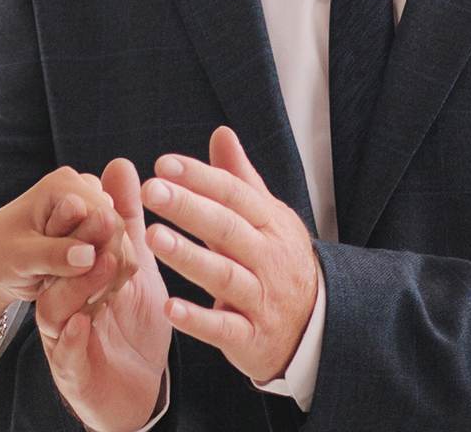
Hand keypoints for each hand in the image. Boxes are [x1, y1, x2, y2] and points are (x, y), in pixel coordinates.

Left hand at [0, 167, 123, 335]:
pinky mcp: (96, 232)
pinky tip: (85, 294)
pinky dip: (105, 279)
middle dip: (102, 268)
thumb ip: (53, 255)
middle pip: (117, 233)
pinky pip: (118, 258)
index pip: (105, 220)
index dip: (99, 257)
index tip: (82, 291)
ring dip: (105, 277)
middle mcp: (83, 191)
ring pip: (122, 248)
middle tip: (79, 298)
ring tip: (79, 298)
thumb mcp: (19, 257)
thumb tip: (89, 255)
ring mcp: (92, 211)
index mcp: (63, 185)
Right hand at [37, 158, 170, 431]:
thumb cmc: (132, 325)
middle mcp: (63, 303)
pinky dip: (72, 338)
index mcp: (76, 275)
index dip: (82, 218)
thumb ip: (127, 220)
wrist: (137, 391)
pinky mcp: (71, 372)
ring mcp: (62, 337)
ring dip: (77, 285)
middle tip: (107, 221)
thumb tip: (120, 164)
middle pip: (57, 269)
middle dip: (78, 245)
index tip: (102, 196)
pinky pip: (65, 354)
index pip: (70, 241)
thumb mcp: (135, 266)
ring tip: (102, 266)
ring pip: (55, 308)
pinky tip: (86, 322)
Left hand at [141, 127, 317, 386]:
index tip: (163, 164)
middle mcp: (268, 259)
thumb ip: (240, 180)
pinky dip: (198, 320)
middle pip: (227, 229)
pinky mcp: (252, 338)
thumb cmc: (280, 263)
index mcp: (270, 225)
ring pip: (224, 275)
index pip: (234, 195)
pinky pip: (224, 328)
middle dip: (189, 208)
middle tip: (152, 190)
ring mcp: (262, 299)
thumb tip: (222, 133)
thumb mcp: (268, 219)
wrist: (319, 328)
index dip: (200, 177)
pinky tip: (169, 307)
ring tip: (152, 237)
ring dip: (188, 257)